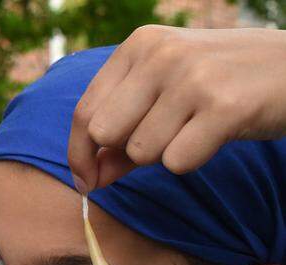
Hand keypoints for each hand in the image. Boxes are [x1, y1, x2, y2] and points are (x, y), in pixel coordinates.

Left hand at [68, 25, 285, 192]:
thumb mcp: (167, 93)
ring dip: (166, 153)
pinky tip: (217, 133)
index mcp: (140, 45)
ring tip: (197, 127)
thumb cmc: (225, 84)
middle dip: (127, 151)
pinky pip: (177, 162)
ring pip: (141, 151)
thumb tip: (88, 179)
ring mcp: (192, 78)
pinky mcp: (223, 107)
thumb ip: (122, 135)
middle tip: (166, 136)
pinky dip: (193, 159)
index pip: (84, 111)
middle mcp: (161, 55)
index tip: (86, 179)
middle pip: (104, 134)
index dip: (80, 153)